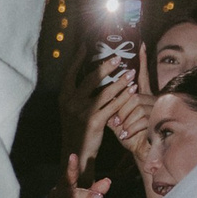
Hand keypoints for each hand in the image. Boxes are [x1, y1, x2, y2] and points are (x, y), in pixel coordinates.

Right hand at [59, 35, 132, 162]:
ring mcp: (83, 112)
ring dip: (120, 81)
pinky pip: (113, 106)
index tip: (85, 46)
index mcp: (64, 96)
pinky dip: (124, 97)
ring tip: (131, 73)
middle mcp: (71, 102)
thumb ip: (77, 94)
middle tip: (118, 58)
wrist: (76, 152)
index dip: (77, 58)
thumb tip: (90, 75)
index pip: (70, 72)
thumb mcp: (70, 109)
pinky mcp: (95, 121)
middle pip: (91, 78)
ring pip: (105, 91)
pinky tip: (132, 91)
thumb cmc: (76, 128)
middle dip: (106, 66)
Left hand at [104, 65, 155, 168]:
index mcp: (142, 96)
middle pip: (133, 94)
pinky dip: (130, 129)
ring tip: (120, 130)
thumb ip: (111, 105)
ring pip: (136, 106)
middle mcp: (151, 100)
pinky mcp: (157, 122)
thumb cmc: (129, 134)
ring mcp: (155, 110)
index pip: (142, 75)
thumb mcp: (117, 118)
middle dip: (121, 107)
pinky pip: (141, 120)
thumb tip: (98, 94)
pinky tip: (125, 135)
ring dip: (125, 119)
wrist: (142, 151)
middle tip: (115, 119)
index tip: (141, 45)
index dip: (142, 61)